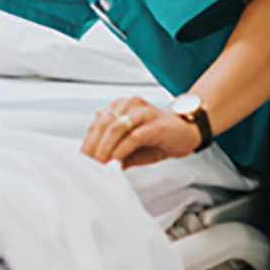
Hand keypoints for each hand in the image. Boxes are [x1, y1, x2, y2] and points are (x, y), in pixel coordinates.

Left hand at [81, 96, 202, 168]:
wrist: (188, 132)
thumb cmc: (158, 138)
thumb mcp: (132, 145)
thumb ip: (114, 148)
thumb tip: (97, 161)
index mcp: (121, 106)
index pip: (98, 123)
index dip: (88, 142)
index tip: (81, 159)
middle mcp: (129, 105)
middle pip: (103, 124)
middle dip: (93, 146)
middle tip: (88, 164)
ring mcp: (142, 112)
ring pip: (115, 128)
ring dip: (104, 148)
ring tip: (99, 164)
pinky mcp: (155, 124)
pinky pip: (133, 136)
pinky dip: (122, 149)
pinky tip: (116, 160)